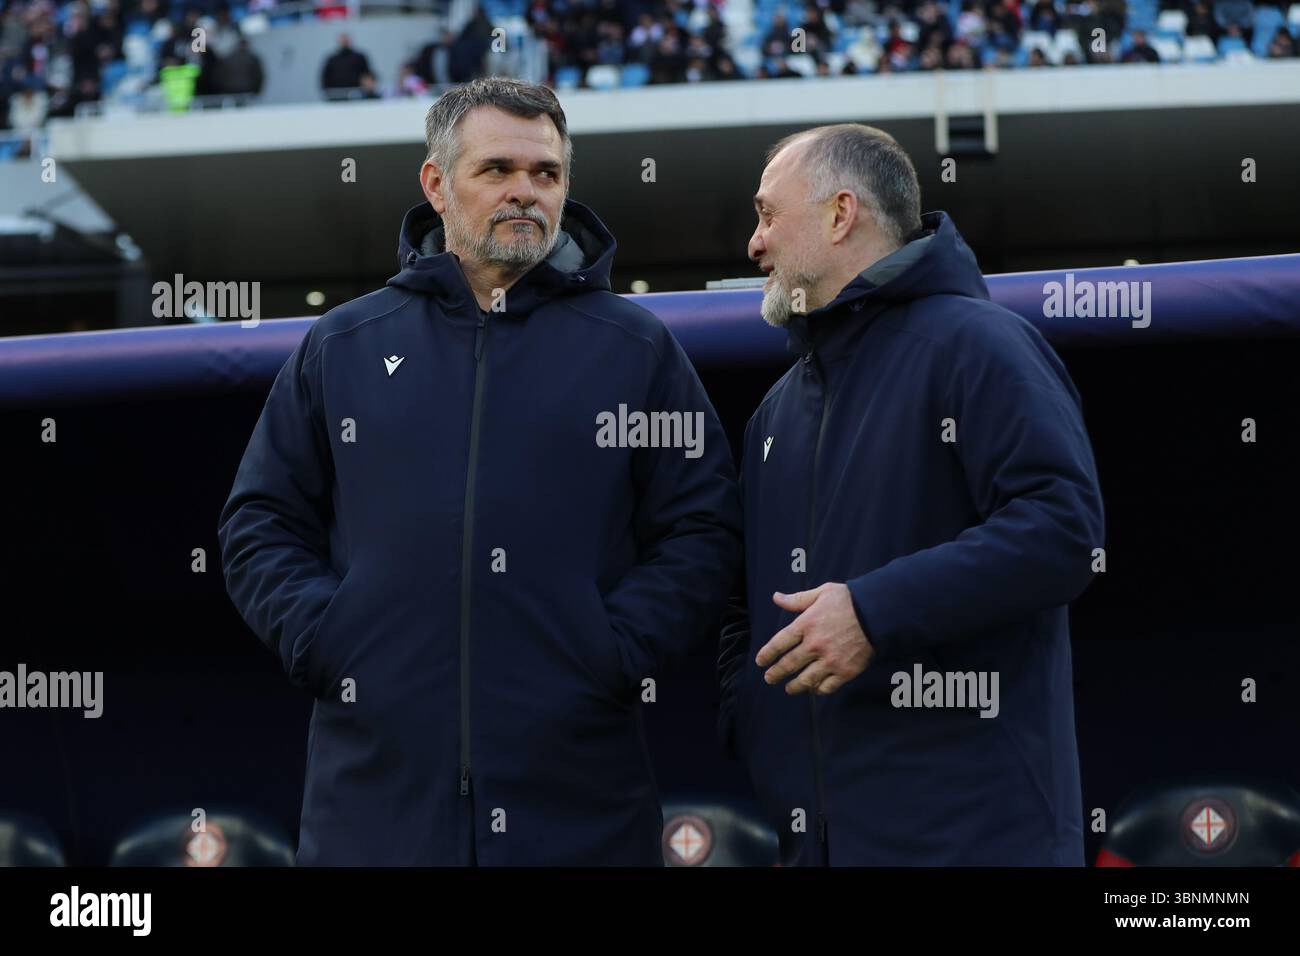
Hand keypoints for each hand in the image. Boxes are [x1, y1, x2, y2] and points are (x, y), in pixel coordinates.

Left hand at [755, 583, 873, 694]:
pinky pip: (827, 686)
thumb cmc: (849, 600)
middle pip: (789, 664)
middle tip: (769, 678)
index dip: (767, 654)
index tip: (761, 661)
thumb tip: (776, 597)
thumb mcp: (821, 593)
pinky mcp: (845, 671)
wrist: (878, 613)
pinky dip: (818, 689)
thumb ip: (797, 599)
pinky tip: (814, 689)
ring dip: (794, 686)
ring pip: (805, 680)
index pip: (779, 643)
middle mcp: (814, 645)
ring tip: (788, 688)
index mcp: (806, 624)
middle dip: (776, 674)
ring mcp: (830, 660)